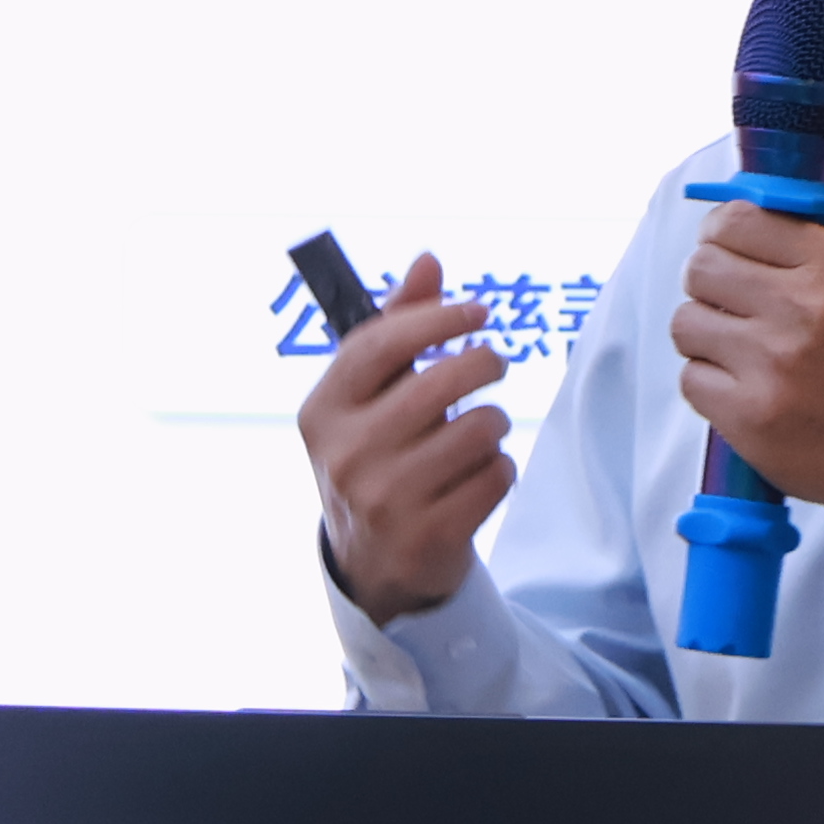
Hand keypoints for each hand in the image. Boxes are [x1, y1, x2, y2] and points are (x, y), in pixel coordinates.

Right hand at [298, 251, 515, 623]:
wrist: (373, 562)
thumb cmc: (374, 456)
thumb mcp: (369, 396)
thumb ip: (396, 328)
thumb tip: (427, 262)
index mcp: (323, 410)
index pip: (382, 343)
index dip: (436, 318)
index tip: (478, 311)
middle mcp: (346, 453)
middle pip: (439, 383)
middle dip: (482, 363)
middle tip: (495, 362)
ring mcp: (384, 499)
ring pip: (477, 431)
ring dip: (493, 425)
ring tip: (481, 432)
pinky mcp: (428, 535)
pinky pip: (495, 477)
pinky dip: (500, 470)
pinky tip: (480, 474)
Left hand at [666, 149, 823, 516]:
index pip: (734, 220)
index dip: (724, 238)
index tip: (736, 257)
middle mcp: (801, 307)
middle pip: (700, 268)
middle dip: (713, 289)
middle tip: (741, 310)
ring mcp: (771, 363)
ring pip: (687, 321)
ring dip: (708, 338)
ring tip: (747, 354)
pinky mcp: (747, 414)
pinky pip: (690, 377)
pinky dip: (711, 385)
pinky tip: (748, 391)